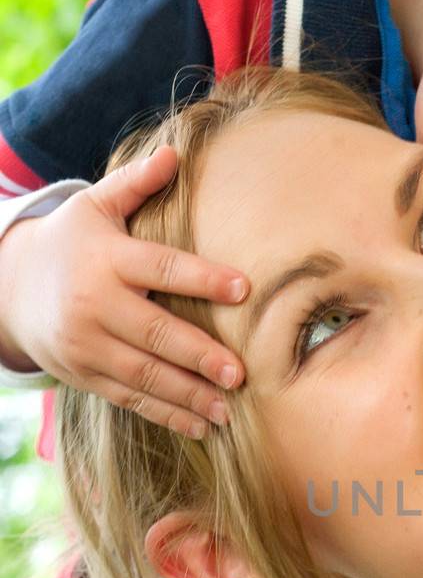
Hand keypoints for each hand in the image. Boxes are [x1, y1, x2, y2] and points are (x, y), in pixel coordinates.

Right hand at [0, 146, 248, 439]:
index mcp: (106, 260)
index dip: (203, 278)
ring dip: (188, 395)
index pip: (161, 268)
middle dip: (198, 355)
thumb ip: (135, 185)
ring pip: (144, 375)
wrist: (8, 287)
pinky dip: (166, 415)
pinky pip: (130, 399)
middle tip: (240, 372)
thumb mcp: (94, 207)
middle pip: (154, 333)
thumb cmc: (71, 242)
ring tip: (229, 408)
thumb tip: (175, 153)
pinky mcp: (85, 375)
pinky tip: (202, 424)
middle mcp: (95, 305)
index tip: (244, 288)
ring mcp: (87, 345)